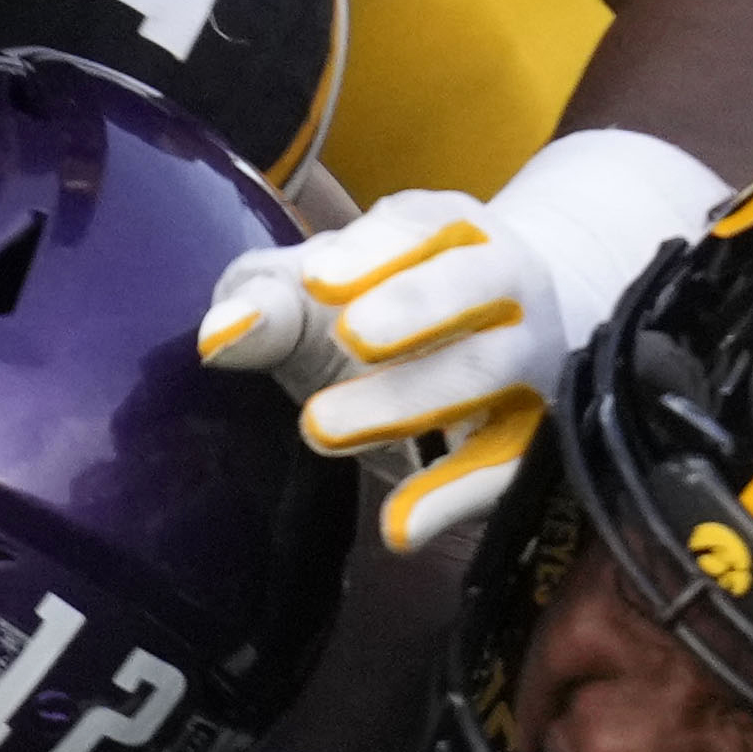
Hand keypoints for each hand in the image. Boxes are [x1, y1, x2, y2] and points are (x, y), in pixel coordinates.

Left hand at [196, 131, 722, 555]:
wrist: (471, 354)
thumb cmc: (375, 308)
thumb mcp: (310, 297)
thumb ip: (265, 304)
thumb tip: (218, 335)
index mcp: (450, 230)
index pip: (424, 222)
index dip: (375, 249)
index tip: (317, 279)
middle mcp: (507, 284)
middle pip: (475, 285)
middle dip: (412, 308)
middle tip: (347, 338)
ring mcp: (530, 360)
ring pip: (492, 371)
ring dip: (412, 400)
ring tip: (321, 429)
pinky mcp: (533, 439)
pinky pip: (507, 466)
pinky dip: (454, 496)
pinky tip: (399, 528)